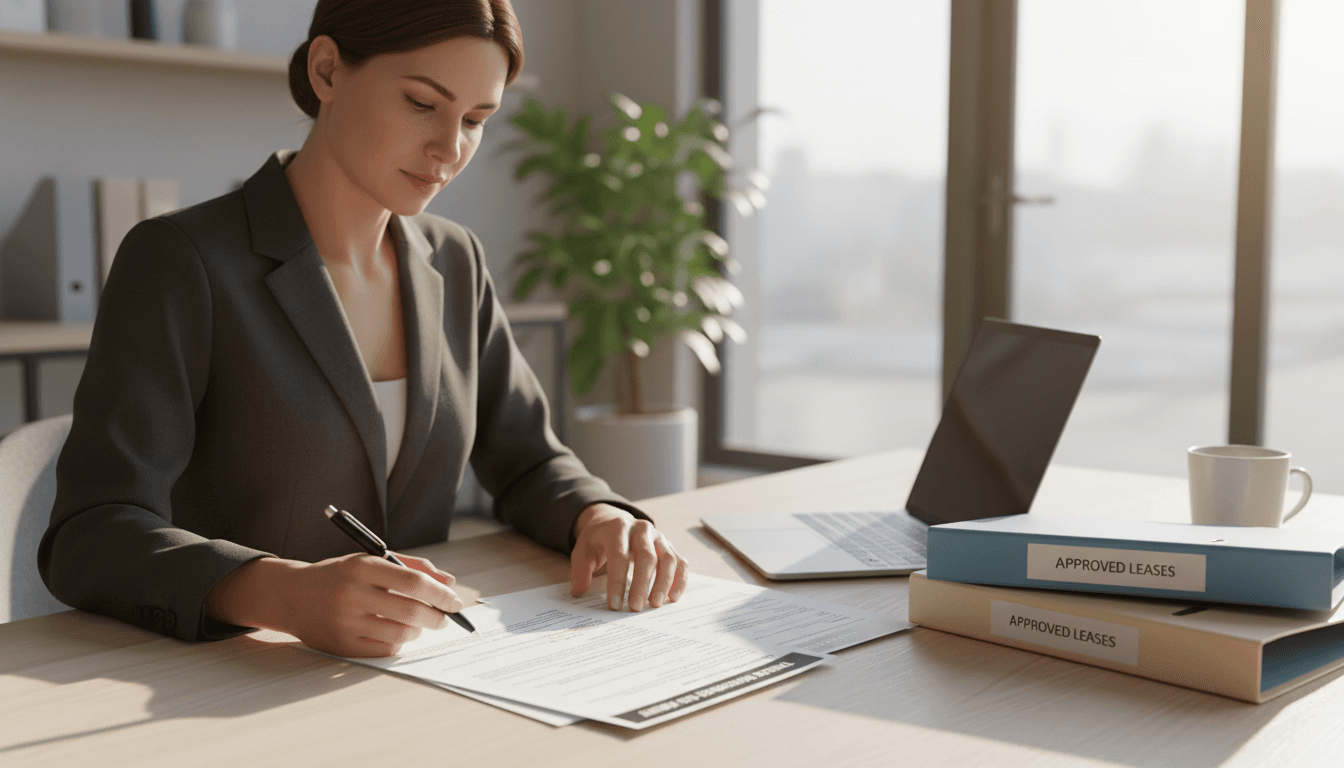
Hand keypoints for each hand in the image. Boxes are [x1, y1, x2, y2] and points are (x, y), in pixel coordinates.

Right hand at [205, 553, 463, 656]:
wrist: (290, 595)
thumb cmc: (339, 576)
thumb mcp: (370, 560)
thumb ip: (412, 567)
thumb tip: (449, 582)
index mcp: (362, 567)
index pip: (414, 582)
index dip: (441, 593)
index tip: (455, 600)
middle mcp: (352, 594)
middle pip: (411, 611)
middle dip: (437, 617)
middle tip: (443, 618)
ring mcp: (345, 622)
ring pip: (401, 634)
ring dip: (418, 631)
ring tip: (416, 624)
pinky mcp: (341, 645)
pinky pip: (384, 650)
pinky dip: (398, 642)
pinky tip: (395, 633)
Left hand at [570, 504, 688, 610]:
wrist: (615, 522)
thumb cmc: (599, 540)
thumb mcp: (583, 550)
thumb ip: (580, 570)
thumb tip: (578, 593)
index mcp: (618, 528)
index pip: (619, 555)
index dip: (617, 581)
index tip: (614, 605)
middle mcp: (642, 529)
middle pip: (647, 557)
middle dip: (642, 584)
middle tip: (635, 608)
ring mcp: (658, 537)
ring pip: (668, 559)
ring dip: (663, 584)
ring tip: (654, 605)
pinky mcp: (669, 546)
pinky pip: (681, 563)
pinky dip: (679, 581)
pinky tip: (672, 598)